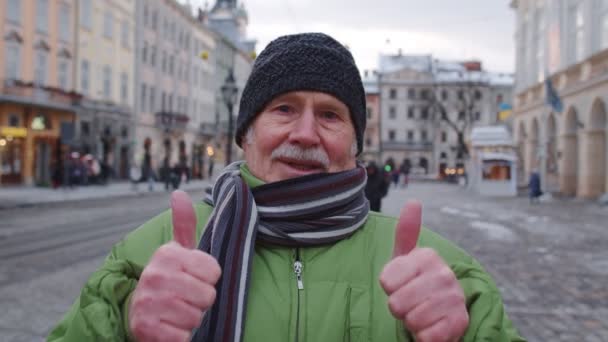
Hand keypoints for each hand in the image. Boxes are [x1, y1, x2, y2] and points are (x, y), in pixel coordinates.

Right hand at [129, 190, 220, 341]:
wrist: (134, 313)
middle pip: (208, 295)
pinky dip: (180, 336)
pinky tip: (168, 327)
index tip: (191, 278)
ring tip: (175, 312)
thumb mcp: (175, 250)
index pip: (214, 272)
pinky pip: (184, 337)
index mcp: (167, 255)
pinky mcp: (146, 330)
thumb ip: (183, 223)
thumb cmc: (166, 279)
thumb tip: (179, 193)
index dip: (207, 278)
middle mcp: (155, 276)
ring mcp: (149, 303)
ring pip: (197, 317)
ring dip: (190, 319)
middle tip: (183, 297)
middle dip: (200, 301)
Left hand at [379, 201, 468, 341]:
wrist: (441, 315)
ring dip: (411, 323)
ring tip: (421, 314)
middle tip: (411, 303)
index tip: (401, 285)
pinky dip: (423, 337)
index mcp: (428, 256)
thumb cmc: (417, 284)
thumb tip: (413, 201)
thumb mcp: (406, 258)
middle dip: (399, 308)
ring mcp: (455, 299)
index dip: (389, 288)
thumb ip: (406, 233)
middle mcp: (445, 274)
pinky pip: (426, 336)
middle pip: (396, 303)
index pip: (386, 281)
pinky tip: (431, 328)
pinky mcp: (460, 323)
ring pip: (411, 320)